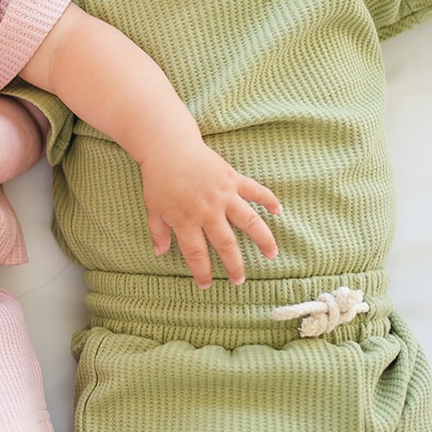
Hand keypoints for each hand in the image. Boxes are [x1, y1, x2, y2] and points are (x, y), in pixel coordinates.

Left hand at [138, 143, 279, 287]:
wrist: (169, 147)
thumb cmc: (158, 179)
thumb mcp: (152, 208)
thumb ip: (158, 231)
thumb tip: (160, 253)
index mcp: (186, 220)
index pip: (196, 253)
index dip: (202, 271)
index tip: (207, 284)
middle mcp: (208, 211)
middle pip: (225, 244)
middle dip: (234, 265)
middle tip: (240, 280)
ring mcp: (223, 195)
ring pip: (249, 222)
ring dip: (263, 239)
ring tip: (271, 254)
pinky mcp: (233, 179)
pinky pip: (255, 191)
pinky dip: (269, 200)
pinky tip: (279, 211)